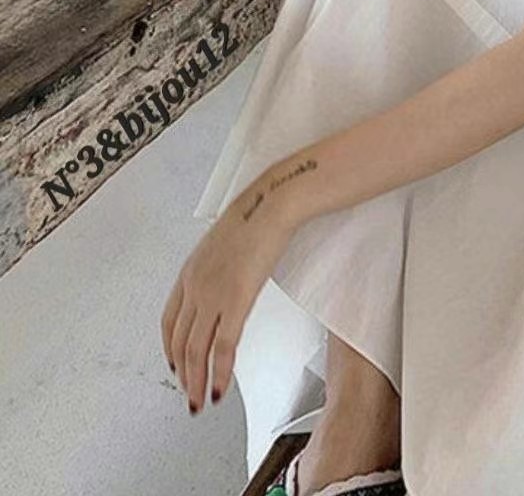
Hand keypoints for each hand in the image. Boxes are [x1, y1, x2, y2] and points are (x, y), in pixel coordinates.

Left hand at [161, 176, 293, 411]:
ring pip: (196, 351)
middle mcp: (194, 286)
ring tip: (200, 401)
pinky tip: (220, 387)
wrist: (272, 203)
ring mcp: (213, 294)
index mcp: (189, 271)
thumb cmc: (257, 214)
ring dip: (196, 382)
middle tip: (188, 394)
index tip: (176, 365)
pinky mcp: (236, 300)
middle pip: (179, 341)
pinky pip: (223, 347)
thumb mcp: (226, 241)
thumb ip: (218, 265)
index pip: (169, 321)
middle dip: (182, 374)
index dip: (170, 348)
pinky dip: (220, 372)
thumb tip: (226, 276)